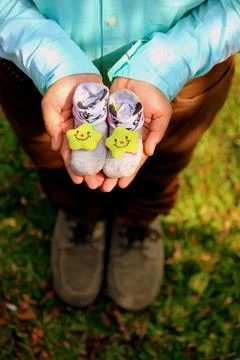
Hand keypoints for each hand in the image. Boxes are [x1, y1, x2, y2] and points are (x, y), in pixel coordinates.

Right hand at [41, 73, 104, 188]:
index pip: (71, 155)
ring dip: (104, 165)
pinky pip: (111, 135)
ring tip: (110, 179)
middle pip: (88, 156)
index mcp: (68, 133)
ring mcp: (94, 126)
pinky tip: (119, 159)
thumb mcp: (50, 107)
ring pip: (101, 150)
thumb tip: (56, 148)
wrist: (71, 70)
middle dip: (92, 171)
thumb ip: (53, 127)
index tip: (79, 181)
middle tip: (97, 185)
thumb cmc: (57, 89)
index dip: (74, 169)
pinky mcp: (105, 118)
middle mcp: (82, 133)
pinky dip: (114, 148)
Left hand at [101, 77, 171, 191]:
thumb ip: (156, 133)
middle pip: (118, 160)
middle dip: (111, 174)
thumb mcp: (162, 114)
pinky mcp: (106, 118)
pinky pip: (99, 135)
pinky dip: (94, 147)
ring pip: (107, 151)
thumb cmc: (156, 93)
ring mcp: (116, 128)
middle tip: (103, 187)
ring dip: (100, 165)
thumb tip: (149, 153)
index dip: (129, 173)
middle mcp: (128, 136)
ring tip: (93, 178)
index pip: (134, 160)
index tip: (122, 186)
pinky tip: (87, 158)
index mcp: (142, 137)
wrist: (142, 73)